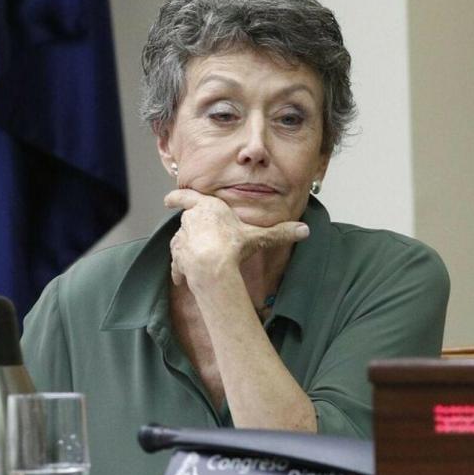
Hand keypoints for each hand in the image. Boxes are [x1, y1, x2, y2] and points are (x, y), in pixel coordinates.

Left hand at [164, 189, 309, 287]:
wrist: (213, 266)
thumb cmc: (233, 246)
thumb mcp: (259, 237)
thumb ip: (280, 233)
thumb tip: (305, 230)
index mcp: (208, 207)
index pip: (186, 196)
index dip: (177, 197)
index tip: (167, 199)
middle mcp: (191, 219)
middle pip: (189, 221)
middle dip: (194, 229)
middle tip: (204, 239)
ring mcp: (182, 238)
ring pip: (182, 241)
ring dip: (187, 248)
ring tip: (198, 258)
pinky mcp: (178, 257)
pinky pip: (178, 262)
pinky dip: (180, 268)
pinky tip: (184, 278)